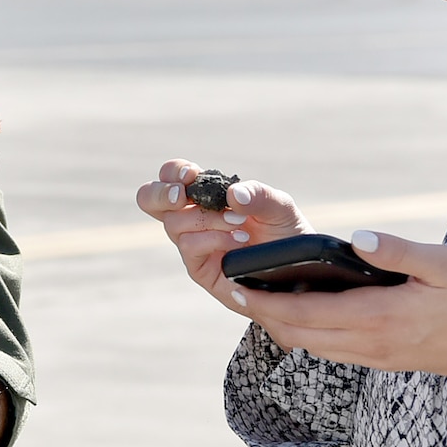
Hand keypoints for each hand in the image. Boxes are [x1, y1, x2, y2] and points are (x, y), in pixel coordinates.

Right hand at [135, 160, 314, 313]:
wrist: (297, 274)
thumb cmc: (285, 235)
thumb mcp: (280, 207)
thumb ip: (259, 195)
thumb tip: (233, 193)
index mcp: (204, 196)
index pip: (171, 176)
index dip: (174, 173)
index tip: (192, 175)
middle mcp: (192, 218)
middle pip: (149, 198)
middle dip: (161, 193)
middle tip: (182, 195)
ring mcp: (192, 243)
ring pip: (173, 223)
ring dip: (207, 219)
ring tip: (240, 224)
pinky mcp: (199, 268)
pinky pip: (189, 247)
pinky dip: (213, 239)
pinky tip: (238, 242)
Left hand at [229, 230, 446, 408]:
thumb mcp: (446, 264)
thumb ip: (398, 251)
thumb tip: (355, 237)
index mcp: (379, 317)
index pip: (306, 313)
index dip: (265, 301)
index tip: (236, 284)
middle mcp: (371, 343)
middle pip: (298, 335)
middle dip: (262, 314)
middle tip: (234, 287)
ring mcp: (377, 356)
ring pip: (312, 347)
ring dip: (282, 325)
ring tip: (259, 296)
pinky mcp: (385, 359)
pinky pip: (333, 351)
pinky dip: (307, 332)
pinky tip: (303, 309)